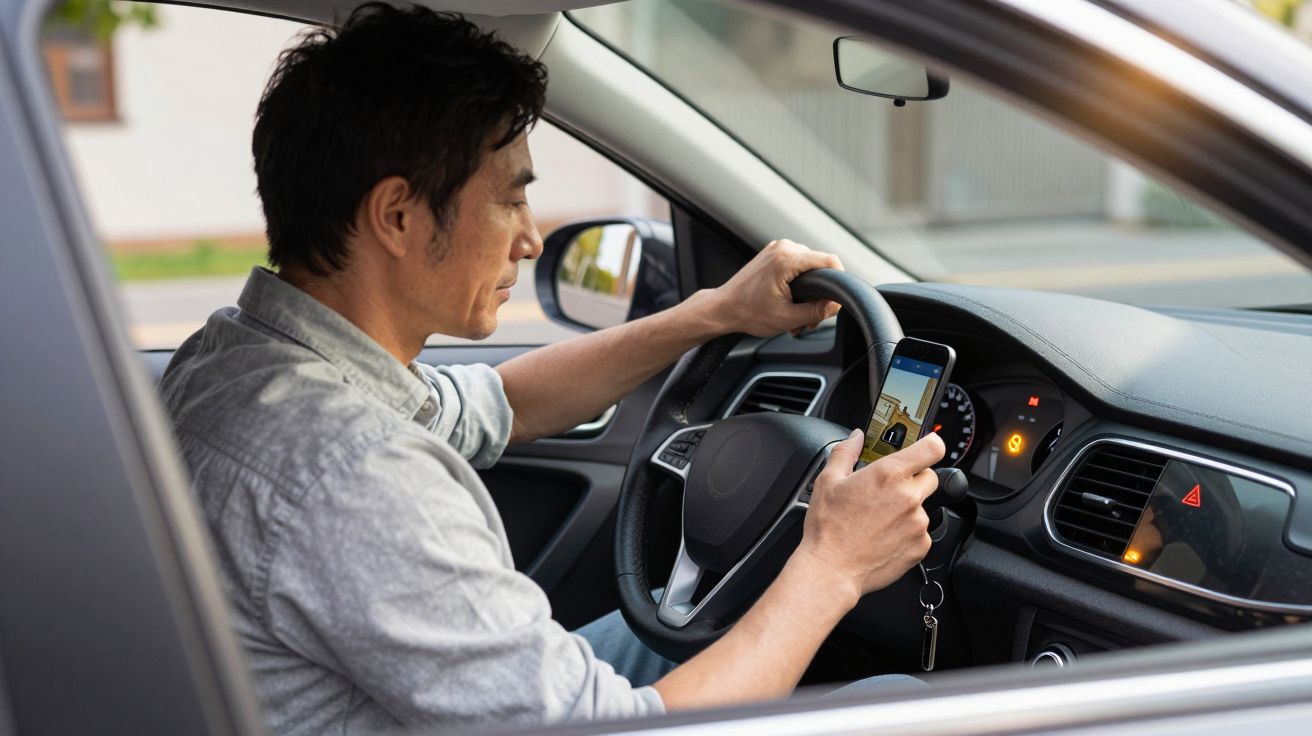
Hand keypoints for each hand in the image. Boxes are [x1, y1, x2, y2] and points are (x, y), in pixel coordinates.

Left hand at [707, 239, 842, 337]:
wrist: (723, 309)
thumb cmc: (748, 313)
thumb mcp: (788, 318)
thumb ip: (817, 312)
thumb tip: (837, 305)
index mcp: (786, 259)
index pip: (830, 260)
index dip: (840, 280)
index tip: (837, 299)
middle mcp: (783, 247)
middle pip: (820, 265)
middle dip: (819, 292)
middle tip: (808, 317)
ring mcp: (777, 248)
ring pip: (809, 266)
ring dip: (808, 290)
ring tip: (795, 312)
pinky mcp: (773, 253)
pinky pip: (797, 264)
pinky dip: (798, 283)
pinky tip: (789, 301)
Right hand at [795, 430, 945, 600]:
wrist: (832, 569)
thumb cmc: (828, 528)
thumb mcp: (828, 480)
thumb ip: (846, 452)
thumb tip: (856, 437)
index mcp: (889, 474)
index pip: (932, 448)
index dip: (930, 445)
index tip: (924, 448)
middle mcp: (909, 497)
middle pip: (930, 477)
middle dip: (913, 479)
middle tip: (888, 490)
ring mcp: (918, 523)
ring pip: (924, 506)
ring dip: (908, 508)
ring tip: (880, 519)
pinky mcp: (920, 546)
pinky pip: (921, 531)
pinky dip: (908, 532)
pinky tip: (884, 536)